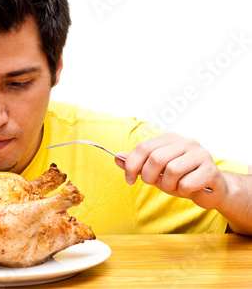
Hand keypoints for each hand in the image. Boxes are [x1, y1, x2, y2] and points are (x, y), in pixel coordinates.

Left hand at [114, 133, 228, 209]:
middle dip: (150, 176)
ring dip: (168, 185)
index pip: (144, 147)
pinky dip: (183, 191)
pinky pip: (187, 183)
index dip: (132, 165)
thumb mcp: (155, 171)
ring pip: (172, 171)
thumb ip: (137, 163)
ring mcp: (201, 154)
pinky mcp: (211, 170)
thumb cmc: (181, 178)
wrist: (212, 190)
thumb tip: (117, 157)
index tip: (129, 180)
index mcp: (170, 139)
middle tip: (154, 184)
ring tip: (174, 187)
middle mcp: (186, 142)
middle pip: (156, 158)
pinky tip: (189, 189)